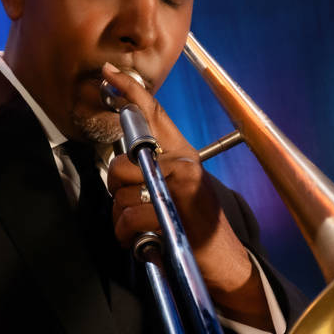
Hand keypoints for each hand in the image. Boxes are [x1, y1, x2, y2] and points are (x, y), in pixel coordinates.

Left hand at [99, 63, 272, 331]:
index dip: (129, 92)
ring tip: (141, 229)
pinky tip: (143, 241)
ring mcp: (182, 183)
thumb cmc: (195, 225)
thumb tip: (121, 162)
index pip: (153, 114)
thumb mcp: (179, 190)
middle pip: (124, 161)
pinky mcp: (177, 208)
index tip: (108, 74)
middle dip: (117, 189)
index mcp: (184, 154)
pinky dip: (128, 235)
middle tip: (130, 206)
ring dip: (122, 219)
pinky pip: (130, 216)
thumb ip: (155, 169)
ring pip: (123, 193)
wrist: (225, 260)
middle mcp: (184, 162)